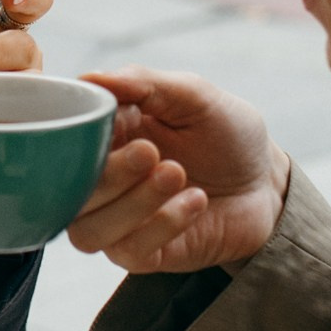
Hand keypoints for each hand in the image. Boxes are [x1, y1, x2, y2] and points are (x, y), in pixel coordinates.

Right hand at [66, 69, 291, 275]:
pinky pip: (129, 251)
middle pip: (69, 192)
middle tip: (151, 151)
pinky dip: (161, 224)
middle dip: (109, 173)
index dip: (74, 136)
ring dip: (131, 204)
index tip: (110, 120)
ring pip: (88, 229)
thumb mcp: (193, 94)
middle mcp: (103, 183)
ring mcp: (120, 222)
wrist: (269, 184)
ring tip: (176, 174)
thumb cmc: (227, 135)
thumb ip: (143, 83)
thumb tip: (90, 76)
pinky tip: (194, 200)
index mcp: (105, 138)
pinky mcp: (145, 255)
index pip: (62, 142)